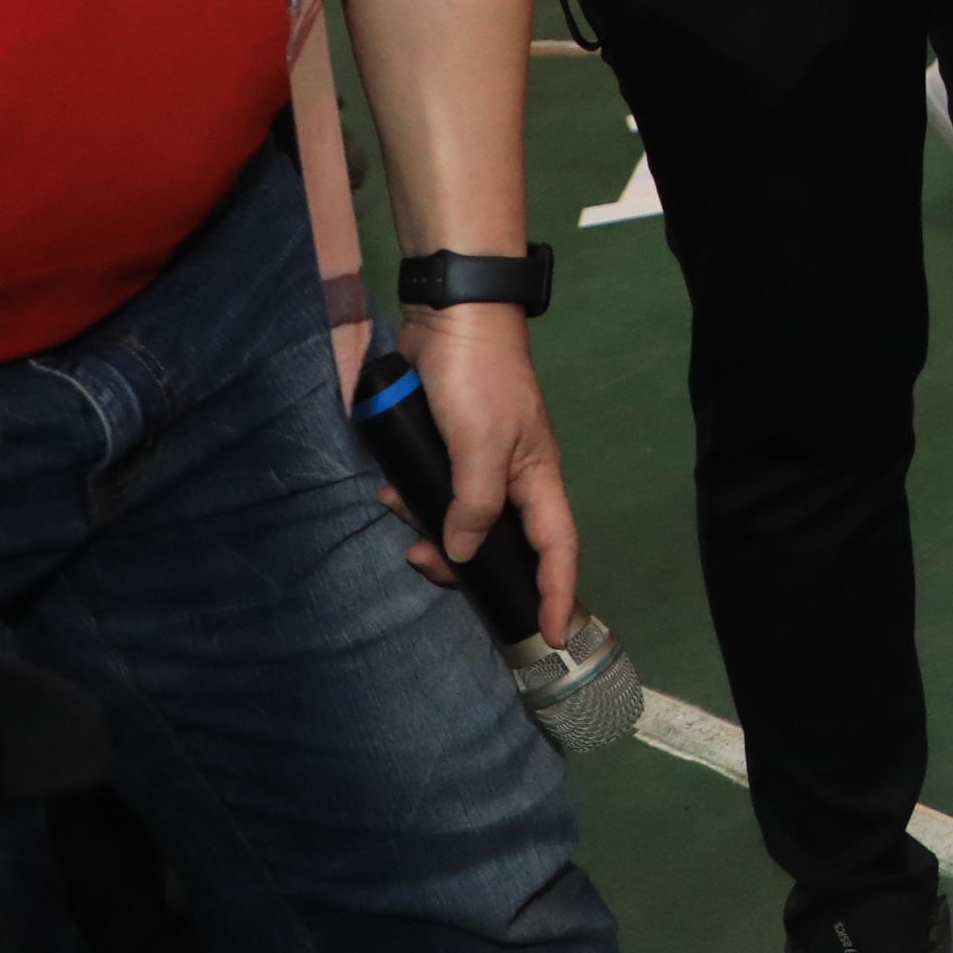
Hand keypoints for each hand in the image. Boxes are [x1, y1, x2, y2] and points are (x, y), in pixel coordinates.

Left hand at [396, 302, 579, 642]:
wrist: (452, 317)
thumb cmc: (479, 381)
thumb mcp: (481, 445)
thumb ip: (475, 503)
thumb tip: (462, 552)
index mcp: (537, 477)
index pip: (558, 546)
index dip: (559, 591)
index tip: (552, 634)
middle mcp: (514, 476)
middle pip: (501, 542)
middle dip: (465, 564)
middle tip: (427, 565)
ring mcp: (482, 461)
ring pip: (462, 520)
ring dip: (431, 529)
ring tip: (401, 516)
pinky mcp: (449, 447)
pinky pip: (435, 492)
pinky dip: (415, 500)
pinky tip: (393, 491)